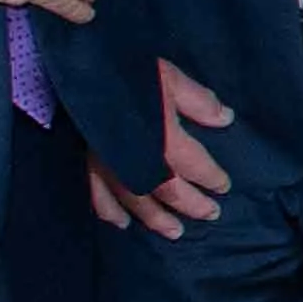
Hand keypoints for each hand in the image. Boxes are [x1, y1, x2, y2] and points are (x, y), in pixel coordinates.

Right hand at [86, 59, 236, 237]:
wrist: (77, 68)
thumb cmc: (127, 71)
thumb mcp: (170, 78)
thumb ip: (199, 102)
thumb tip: (225, 119)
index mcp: (163, 140)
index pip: (194, 166)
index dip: (211, 178)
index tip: (223, 186)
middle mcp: (137, 160)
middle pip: (168, 191)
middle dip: (191, 205)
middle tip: (210, 215)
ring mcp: (108, 165)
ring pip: (135, 201)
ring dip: (156, 219)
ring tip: (175, 233)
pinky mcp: (84, 163)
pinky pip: (96, 195)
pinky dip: (109, 212)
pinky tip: (121, 224)